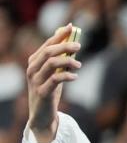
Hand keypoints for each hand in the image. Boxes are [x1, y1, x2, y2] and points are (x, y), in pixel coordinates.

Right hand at [27, 25, 81, 142]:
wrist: (42, 115)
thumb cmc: (50, 91)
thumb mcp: (54, 73)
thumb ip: (60, 59)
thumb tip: (71, 42)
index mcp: (34, 62)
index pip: (47, 44)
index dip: (59, 35)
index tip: (71, 27)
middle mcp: (32, 69)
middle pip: (48, 52)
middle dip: (64, 46)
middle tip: (79, 46)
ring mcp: (35, 80)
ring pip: (51, 63)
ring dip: (67, 61)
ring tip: (79, 64)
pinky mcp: (42, 92)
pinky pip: (54, 80)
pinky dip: (66, 76)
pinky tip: (75, 76)